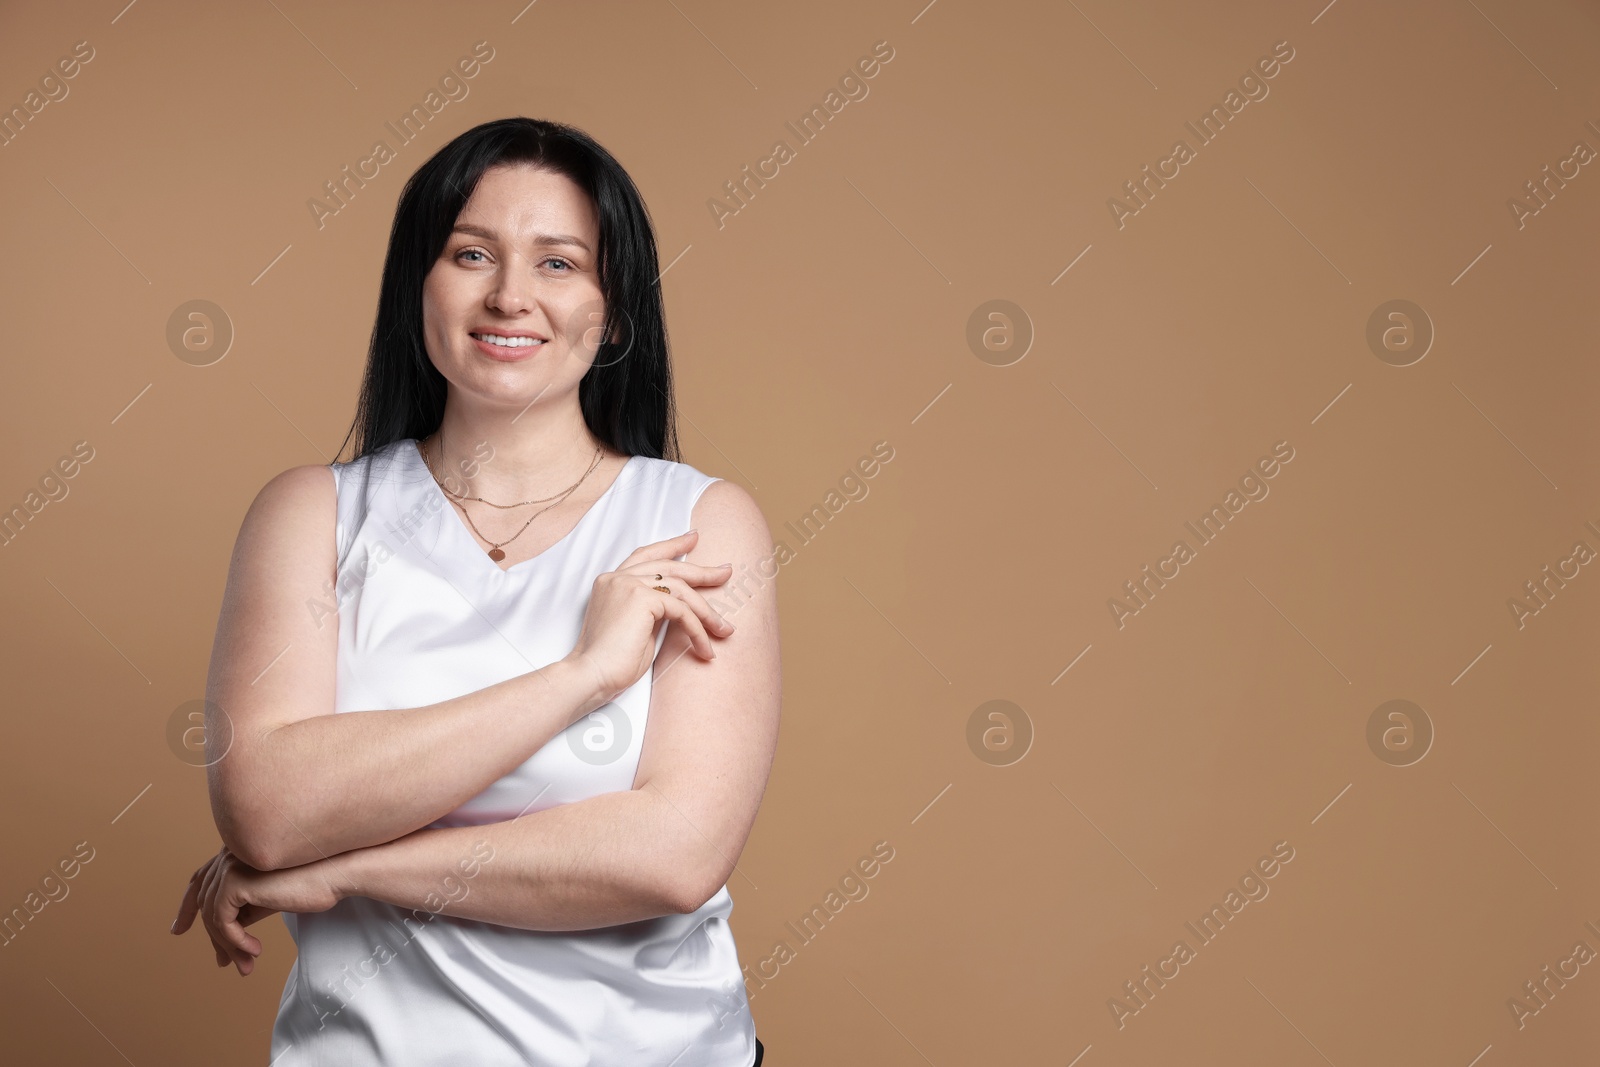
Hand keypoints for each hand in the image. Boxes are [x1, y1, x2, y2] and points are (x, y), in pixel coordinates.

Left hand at [170, 844, 343, 975]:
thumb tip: (223, 935)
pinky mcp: (235, 881)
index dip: (187, 905)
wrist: (335, 874)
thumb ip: (244, 909)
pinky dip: (235, 941)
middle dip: (213, 938)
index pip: (201, 879)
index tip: (178, 930)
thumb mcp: (269, 899)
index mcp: (236, 853)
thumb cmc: (311, 884)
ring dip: (228, 946)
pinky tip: (255, 950)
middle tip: (225, 964)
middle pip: (204, 902)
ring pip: (212, 917)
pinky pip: (222, 922)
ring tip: (247, 964)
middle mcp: (229, 854)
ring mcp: (230, 865)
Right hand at [566, 530, 735, 707]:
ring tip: (725, 630)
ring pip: (681, 589)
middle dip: (701, 570)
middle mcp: (618, 577)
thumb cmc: (611, 662)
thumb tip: (681, 606)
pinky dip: (698, 630)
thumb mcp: (635, 627)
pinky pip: (682, 610)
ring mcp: (628, 584)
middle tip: (725, 572)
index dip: (672, 546)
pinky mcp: (641, 599)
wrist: (591, 676)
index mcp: (612, 581)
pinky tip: (705, 648)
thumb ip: (652, 609)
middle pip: (669, 566)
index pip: (647, 555)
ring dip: (707, 612)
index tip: (693, 539)